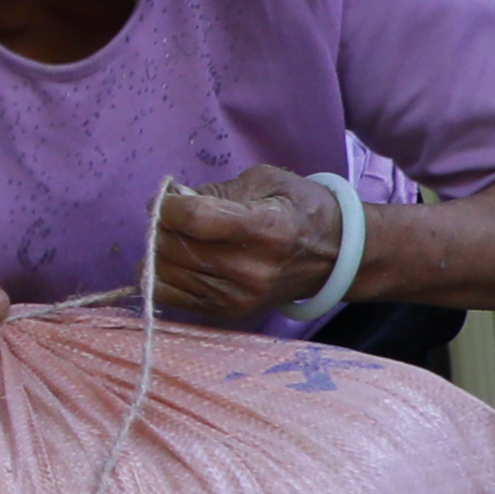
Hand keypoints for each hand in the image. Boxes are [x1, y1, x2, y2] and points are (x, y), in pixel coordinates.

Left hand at [149, 168, 351, 322]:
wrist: (334, 257)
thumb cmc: (300, 209)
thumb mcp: (267, 181)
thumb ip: (216, 191)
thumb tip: (173, 200)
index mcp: (265, 228)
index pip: (195, 219)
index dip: (168, 205)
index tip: (166, 197)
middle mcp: (250, 270)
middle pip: (175, 247)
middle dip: (162, 225)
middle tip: (171, 214)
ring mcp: (238, 297)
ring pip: (165, 272)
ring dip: (160, 249)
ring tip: (178, 236)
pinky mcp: (227, 312)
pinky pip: (169, 296)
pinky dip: (163, 274)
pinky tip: (177, 259)